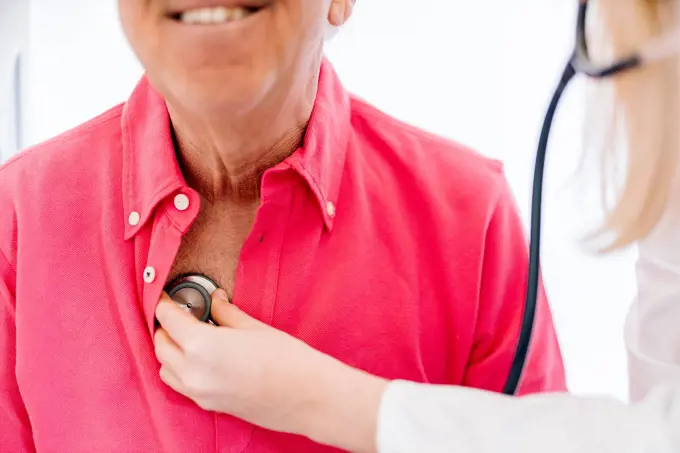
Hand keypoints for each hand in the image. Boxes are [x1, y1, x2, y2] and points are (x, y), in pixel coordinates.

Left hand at [154, 290, 387, 452]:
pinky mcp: (209, 406)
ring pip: (165, 368)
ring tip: (189, 336)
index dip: (165, 304)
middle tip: (180, 313)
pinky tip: (200, 358)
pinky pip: (181, 384)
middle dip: (165, 326)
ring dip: (170, 350)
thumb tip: (215, 301)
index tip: (167, 297)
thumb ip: (226, 313)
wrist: (308, 397)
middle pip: (161, 344)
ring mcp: (199, 393)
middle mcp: (193, 372)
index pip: (167, 320)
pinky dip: (180, 369)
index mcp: (202, 346)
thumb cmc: (287, 359)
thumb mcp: (253, 327)